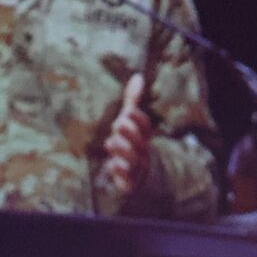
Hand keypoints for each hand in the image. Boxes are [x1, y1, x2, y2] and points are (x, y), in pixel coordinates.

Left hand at [100, 73, 152, 194]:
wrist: (138, 173)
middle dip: (130, 132)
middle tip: (119, 124)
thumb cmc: (131, 141)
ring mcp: (137, 166)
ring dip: (122, 149)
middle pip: (140, 141)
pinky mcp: (129, 180)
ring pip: (133, 158)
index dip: (138, 119)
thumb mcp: (130, 121)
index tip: (128, 111)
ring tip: (110, 142)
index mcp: (143, 134)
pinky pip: (127, 177)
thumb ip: (132, 100)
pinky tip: (111, 165)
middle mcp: (143, 149)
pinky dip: (119, 171)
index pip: (145, 125)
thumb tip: (138, 77)